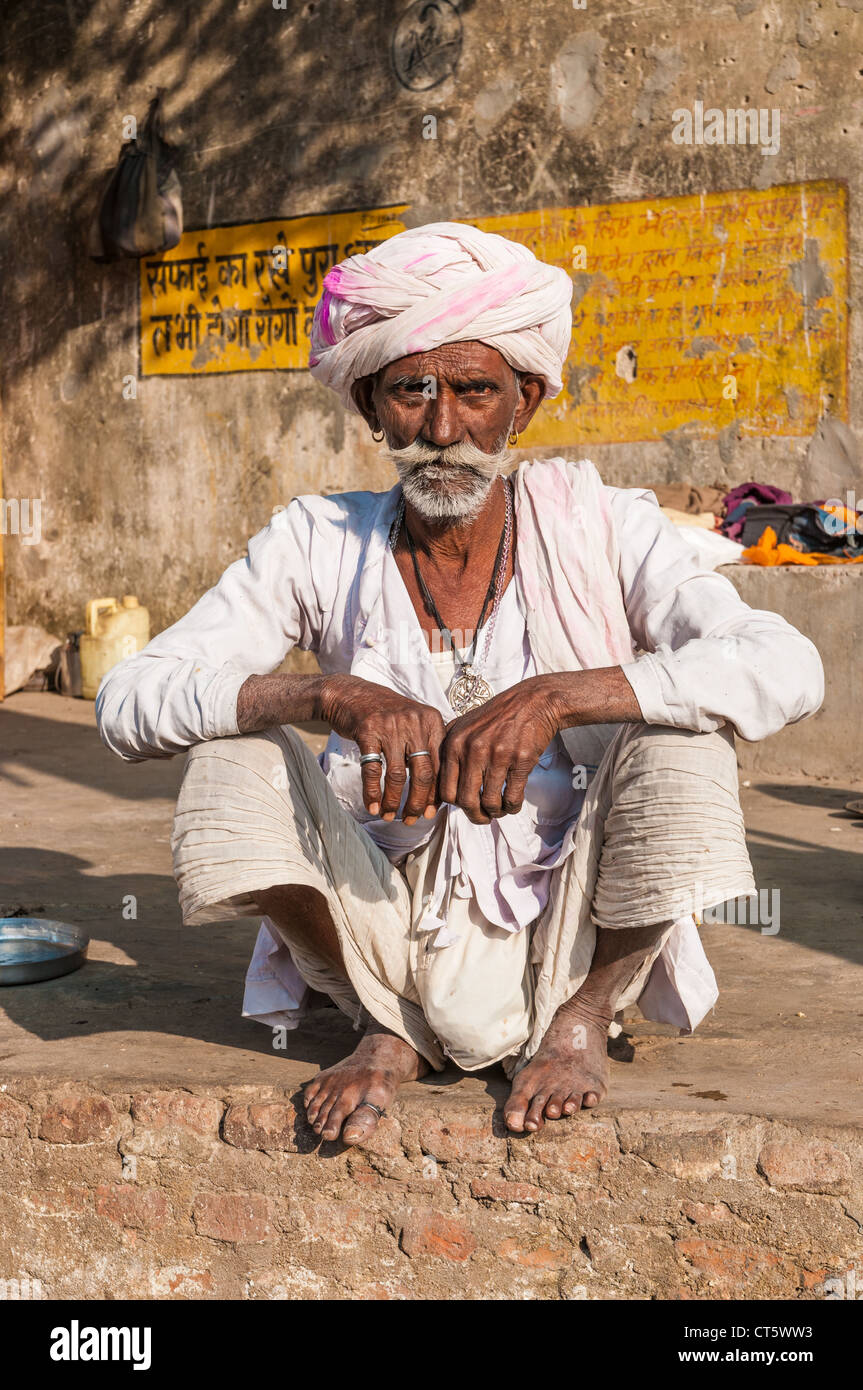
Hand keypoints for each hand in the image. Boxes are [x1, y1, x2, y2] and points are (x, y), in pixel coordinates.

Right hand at [321, 674, 446, 823]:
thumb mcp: (413, 723)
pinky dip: (372, 793)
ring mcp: (390, 725)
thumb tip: (434, 796)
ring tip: (389, 816)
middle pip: (422, 773)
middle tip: (411, 819)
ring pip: (397, 775)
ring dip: (393, 801)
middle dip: (417, 802)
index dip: (435, 793)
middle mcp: (414, 721)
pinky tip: (373, 807)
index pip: (440, 765)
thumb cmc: (386, 716)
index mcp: (432, 721)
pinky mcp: (367, 731)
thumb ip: (427, 749)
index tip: (430, 812)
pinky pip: (372, 770)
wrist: (350, 694)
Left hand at [438, 675, 561, 824]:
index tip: (464, 807)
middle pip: (465, 801)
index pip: (445, 789)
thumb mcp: (465, 725)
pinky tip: (513, 804)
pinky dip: (512, 807)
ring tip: (499, 810)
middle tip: (482, 817)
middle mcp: (472, 749)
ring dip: (495, 812)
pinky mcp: (520, 760)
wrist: (532, 701)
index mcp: (454, 743)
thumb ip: (450, 751)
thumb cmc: (497, 716)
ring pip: (490, 802)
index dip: (455, 805)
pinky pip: (512, 797)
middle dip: (474, 815)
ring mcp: (497, 755)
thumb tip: (443, 787)